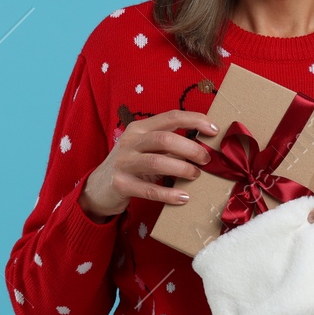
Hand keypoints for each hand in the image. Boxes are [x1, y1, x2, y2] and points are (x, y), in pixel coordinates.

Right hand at [81, 110, 217, 219]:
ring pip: (157, 161)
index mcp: (139, 128)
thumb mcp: (145, 149)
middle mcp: (130, 141)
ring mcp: (123, 162)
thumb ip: (168, 144)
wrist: (98, 188)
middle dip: (191, 148)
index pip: (170, 116)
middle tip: (206, 159)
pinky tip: (184, 197)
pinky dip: (169, 194)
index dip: (195, 120)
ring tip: (195, 175)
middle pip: (165, 138)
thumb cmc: (131, 166)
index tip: (214, 130)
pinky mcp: (121, 184)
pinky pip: (149, 189)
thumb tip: (203, 145)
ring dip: (182, 168)